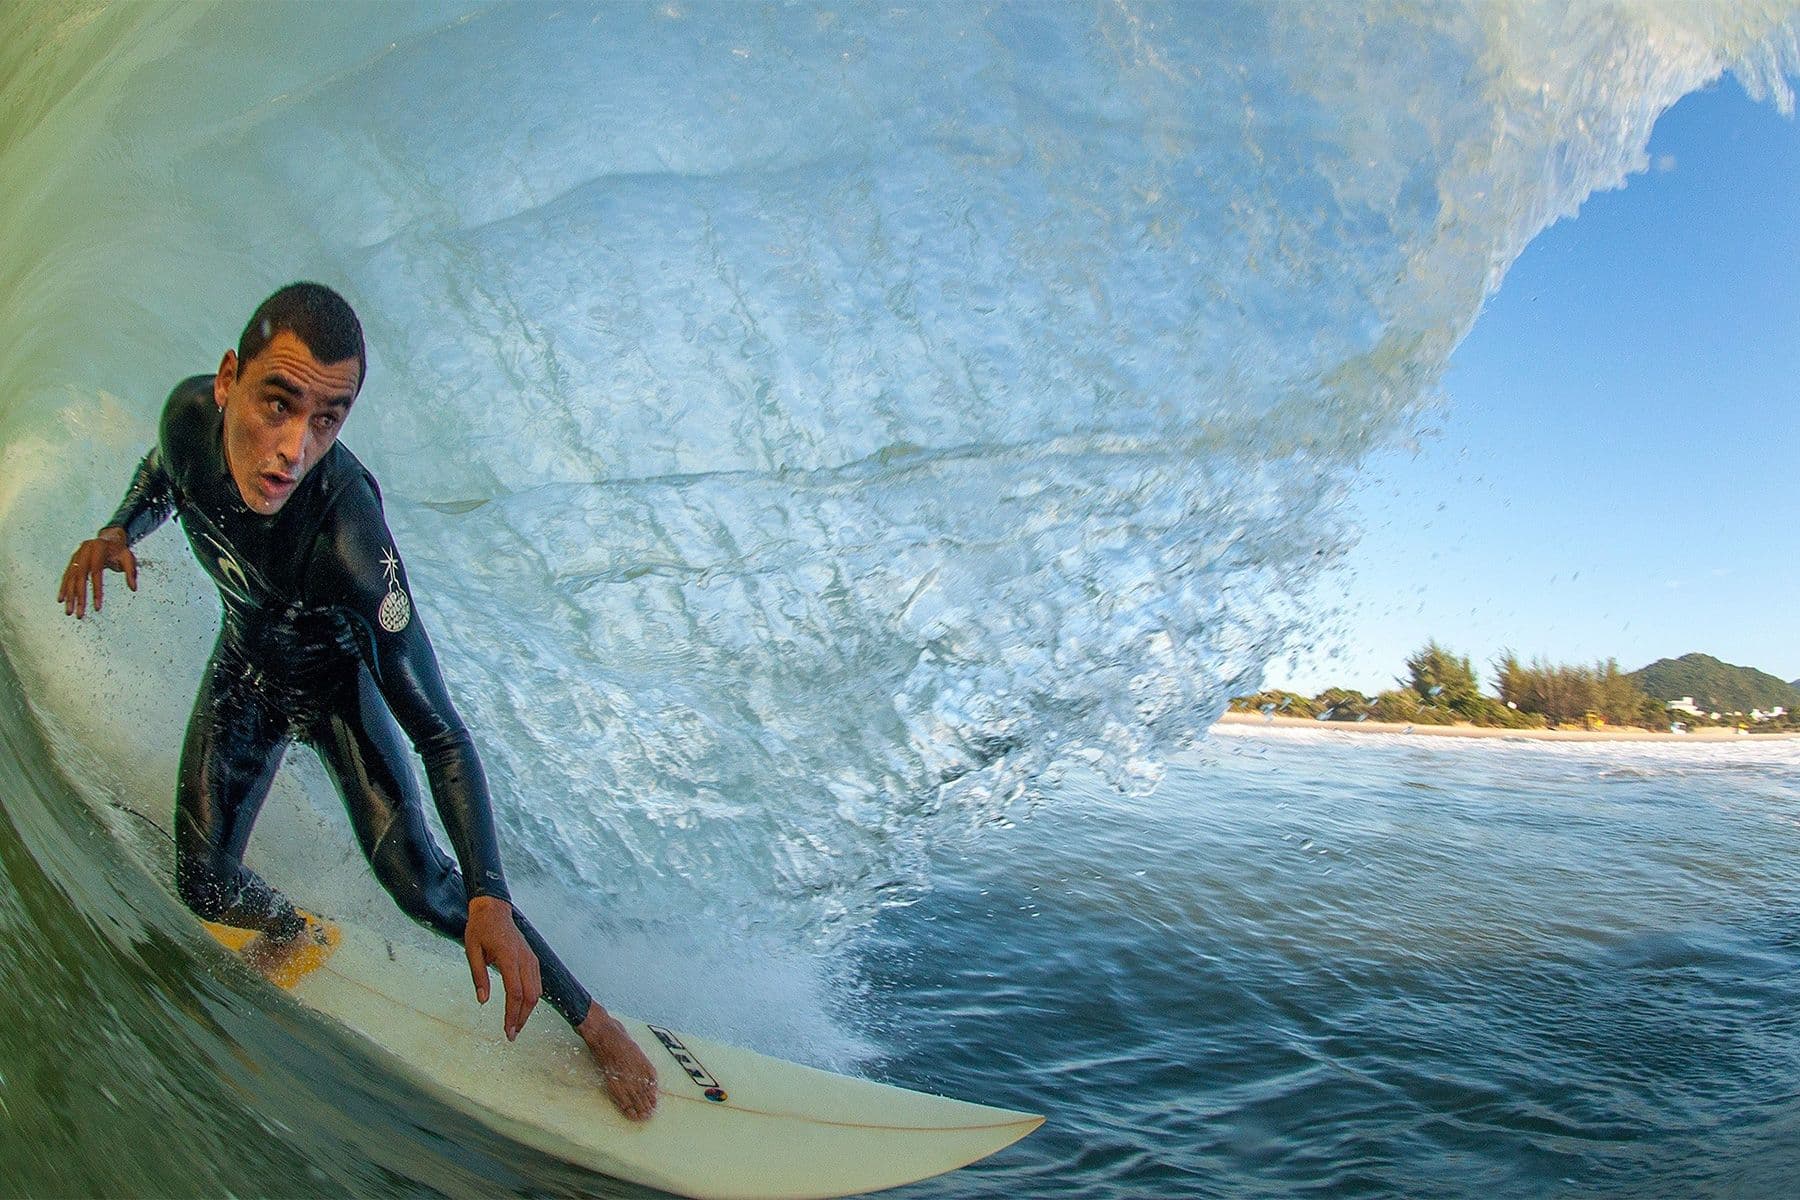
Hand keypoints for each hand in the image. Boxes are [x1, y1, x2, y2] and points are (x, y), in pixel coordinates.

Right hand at [58, 528, 136, 618]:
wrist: (109, 538)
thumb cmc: (120, 550)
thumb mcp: (129, 558)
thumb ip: (131, 572)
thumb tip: (133, 588)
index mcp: (98, 549)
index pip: (96, 574)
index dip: (96, 591)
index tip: (97, 608)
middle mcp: (84, 551)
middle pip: (80, 578)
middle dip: (79, 597)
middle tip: (79, 615)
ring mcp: (76, 556)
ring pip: (71, 578)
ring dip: (69, 596)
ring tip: (69, 612)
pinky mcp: (72, 561)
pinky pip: (67, 576)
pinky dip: (64, 588)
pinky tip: (61, 600)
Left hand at [464, 895, 541, 1040]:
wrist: (493, 909)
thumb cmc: (480, 929)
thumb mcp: (472, 951)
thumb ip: (479, 976)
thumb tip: (483, 1001)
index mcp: (509, 957)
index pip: (515, 993)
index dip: (512, 1015)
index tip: (507, 1031)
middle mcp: (524, 958)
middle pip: (531, 996)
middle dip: (522, 1018)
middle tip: (511, 1035)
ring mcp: (531, 957)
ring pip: (537, 990)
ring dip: (528, 1010)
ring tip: (516, 1025)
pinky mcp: (532, 958)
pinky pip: (537, 982)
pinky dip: (532, 998)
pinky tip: (522, 1008)